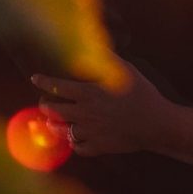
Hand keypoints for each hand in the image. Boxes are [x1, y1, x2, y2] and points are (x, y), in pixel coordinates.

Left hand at [30, 62, 169, 157]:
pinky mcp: (98, 146)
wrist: (157, 124)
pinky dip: (73, 143)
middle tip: (45, 103)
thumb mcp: (127, 70)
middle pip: (53, 111)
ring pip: (60, 131)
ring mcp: (90, 131)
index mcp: (89, 93)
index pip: (57, 86)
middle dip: (46, 106)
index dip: (44, 82)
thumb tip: (97, 46)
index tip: (35, 78)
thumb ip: (108, 59)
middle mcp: (84, 113)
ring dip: (53, 125)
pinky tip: (74, 140)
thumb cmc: (143, 94)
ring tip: (52, 123)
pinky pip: (78, 148)